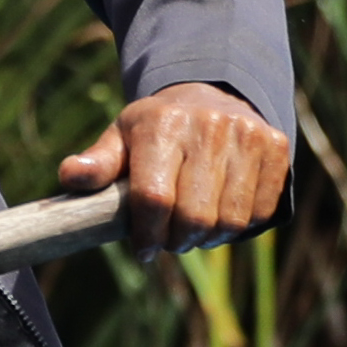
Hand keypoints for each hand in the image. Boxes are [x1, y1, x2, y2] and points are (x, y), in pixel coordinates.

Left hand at [64, 83, 290, 256]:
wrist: (210, 96)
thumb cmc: (155, 130)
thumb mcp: (120, 139)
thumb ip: (96, 164)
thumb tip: (71, 178)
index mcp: (161, 124)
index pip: (154, 198)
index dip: (147, 235)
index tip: (144, 250)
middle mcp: (208, 126)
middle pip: (194, 216)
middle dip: (177, 240)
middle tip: (170, 241)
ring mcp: (246, 134)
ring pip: (230, 219)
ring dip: (209, 238)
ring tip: (195, 231)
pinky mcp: (275, 147)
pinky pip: (260, 211)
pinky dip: (240, 225)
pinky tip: (222, 215)